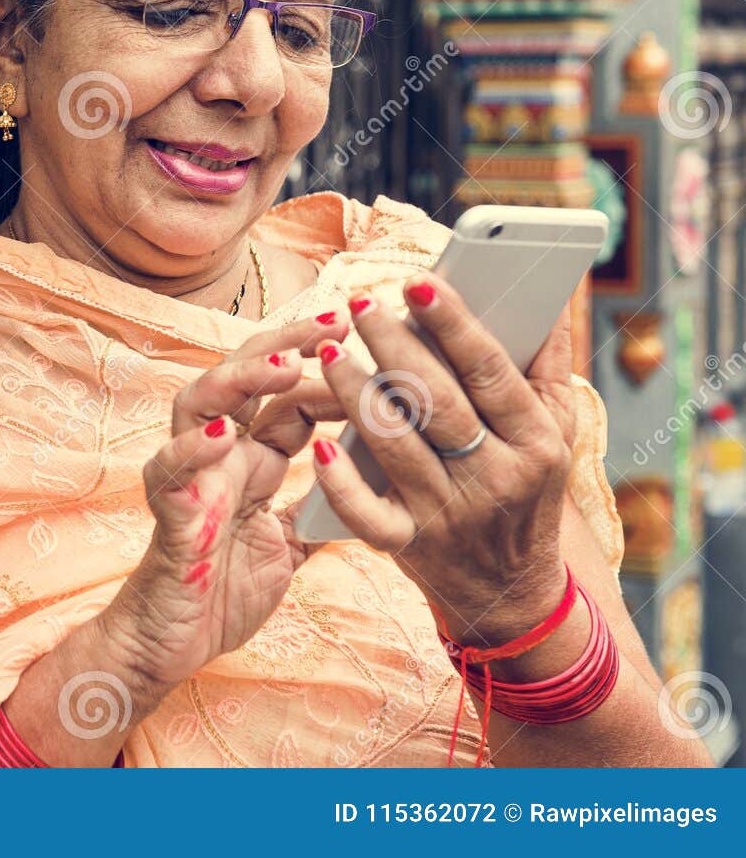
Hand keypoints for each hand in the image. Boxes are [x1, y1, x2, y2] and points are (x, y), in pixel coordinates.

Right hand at [99, 313, 349, 704]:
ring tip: (282, 367)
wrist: (174, 644)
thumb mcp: (290, 547)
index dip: (325, 370)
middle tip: (334, 320)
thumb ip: (319, 511)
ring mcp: (189, 477)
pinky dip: (192, 449)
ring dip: (240, 380)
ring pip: (199, 402)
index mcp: (251, 461)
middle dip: (285, 344)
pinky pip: (170, 470)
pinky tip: (222, 436)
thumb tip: (371, 489)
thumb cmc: (222, 592)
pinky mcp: (169, 512)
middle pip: (243, 377)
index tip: (372, 345)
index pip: (288, 397)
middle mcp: (218, 457)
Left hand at [309, 274, 577, 643]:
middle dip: (394, 347)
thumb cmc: (527, 487)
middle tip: (360, 305)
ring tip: (329, 351)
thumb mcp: (554, 432)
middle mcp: (494, 477)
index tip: (417, 282)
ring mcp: (449, 514)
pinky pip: (366, 514)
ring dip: (355, 394)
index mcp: (535, 440)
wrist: (513, 591)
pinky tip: (320, 445)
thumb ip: (547, 364)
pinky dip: (341, 483)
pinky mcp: (409, 546)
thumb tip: (551, 292)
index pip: (489, 371)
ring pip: (394, 445)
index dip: (453, 324)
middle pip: (436, 402)